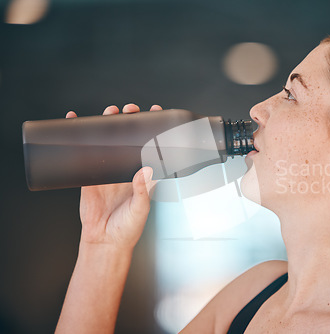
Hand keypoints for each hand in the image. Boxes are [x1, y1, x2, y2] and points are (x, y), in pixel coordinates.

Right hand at [66, 104, 161, 249]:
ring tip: (108, 113)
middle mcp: (126, 170)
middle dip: (128, 121)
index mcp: (142, 175)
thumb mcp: (140, 209)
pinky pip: (83, 154)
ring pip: (107, 143)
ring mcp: (107, 171)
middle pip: (127, 139)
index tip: (156, 113)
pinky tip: (75, 124)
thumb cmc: (128, 228)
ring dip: (106, 125)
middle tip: (129, 110)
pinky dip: (78, 138)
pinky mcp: (89, 176)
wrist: (104, 241)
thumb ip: (143, 190)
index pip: (149, 146)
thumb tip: (146, 170)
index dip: (152, 129)